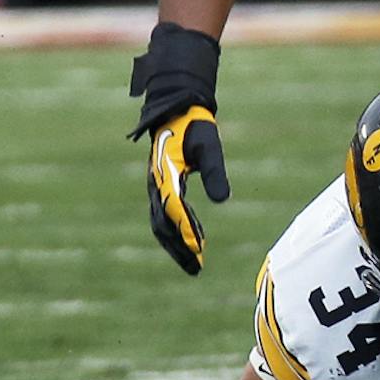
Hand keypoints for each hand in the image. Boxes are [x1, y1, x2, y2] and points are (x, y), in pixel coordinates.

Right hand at [147, 108, 229, 273]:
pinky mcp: (161, 187)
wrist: (175, 110)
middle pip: (162, 225)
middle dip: (178, 248)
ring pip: (161, 224)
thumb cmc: (195, 126)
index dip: (186, 231)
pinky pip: (165, 215)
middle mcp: (156, 186)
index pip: (175, 211)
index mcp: (166, 176)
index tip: (199, 250)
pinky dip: (178, 230)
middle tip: (195, 269)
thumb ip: (215, 172)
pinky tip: (194, 239)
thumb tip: (223, 200)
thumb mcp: (210, 146)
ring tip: (194, 263)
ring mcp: (156, 188)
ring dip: (175, 244)